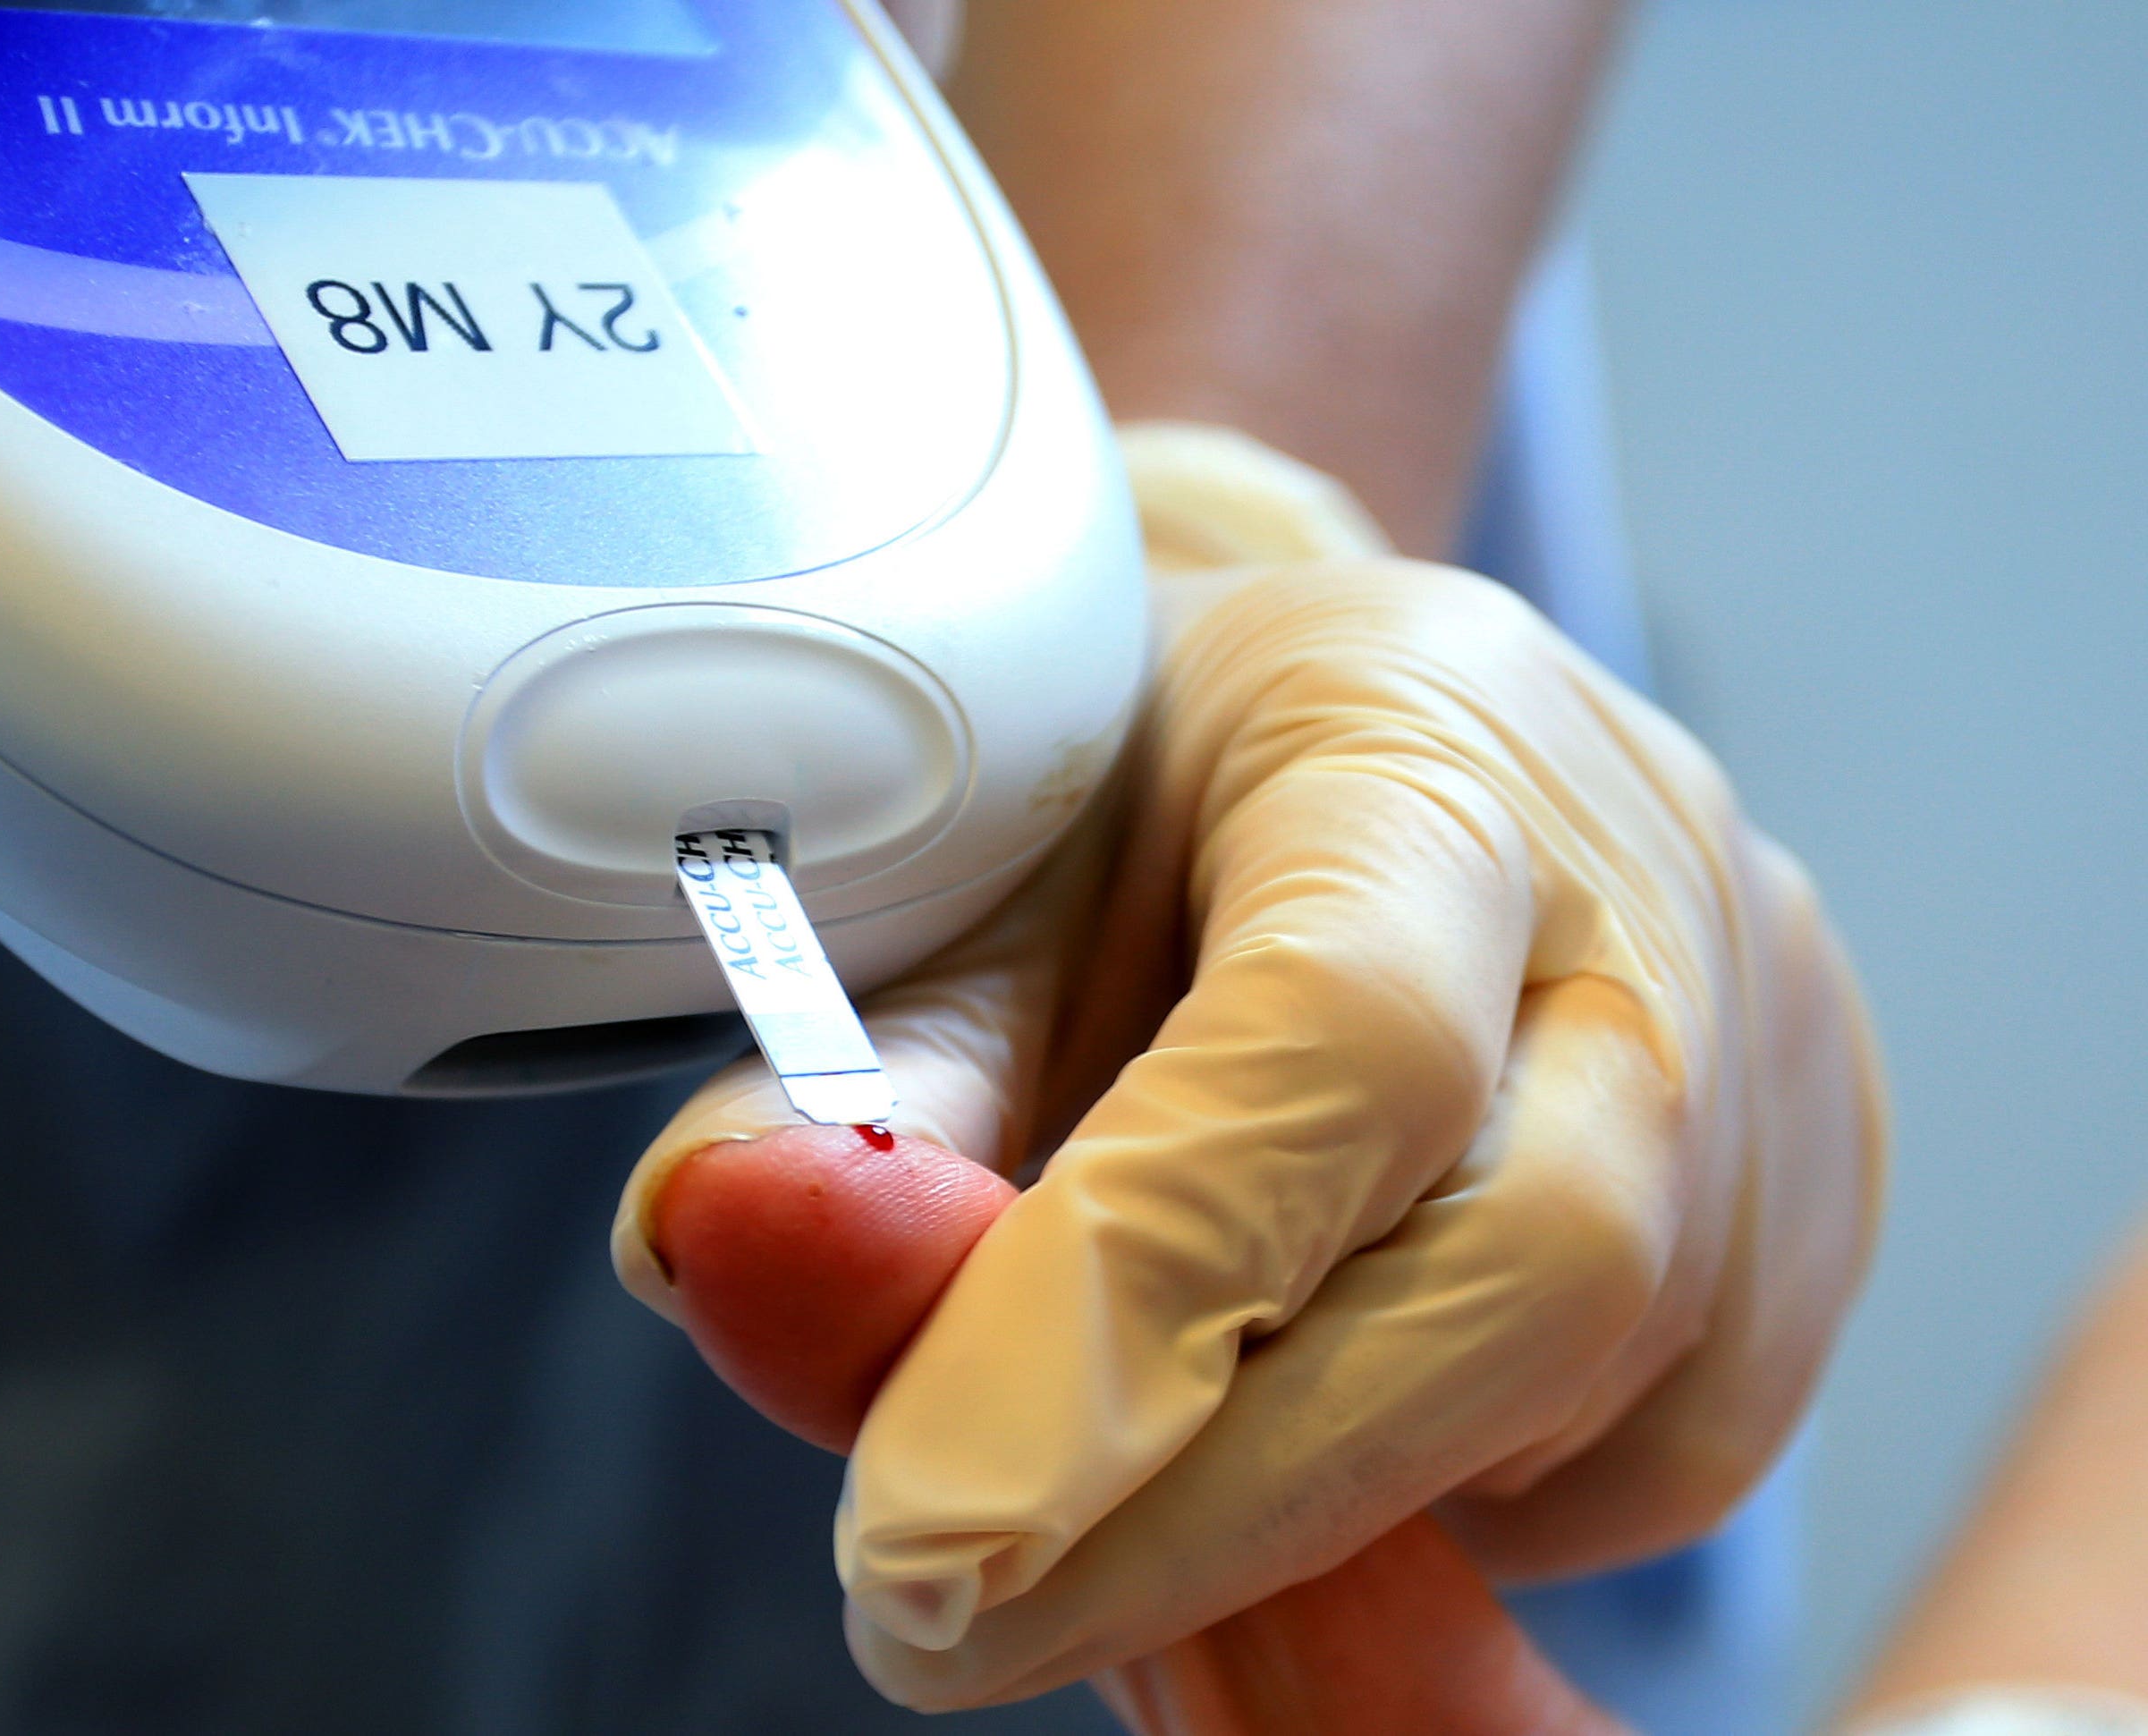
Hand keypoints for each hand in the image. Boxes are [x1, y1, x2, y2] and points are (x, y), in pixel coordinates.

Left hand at [616, 424, 1884, 1708]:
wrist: (1315, 714)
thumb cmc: (1126, 789)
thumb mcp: (962, 880)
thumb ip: (855, 1078)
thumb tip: (721, 1243)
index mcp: (1413, 724)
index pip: (1335, 1043)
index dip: (1127, 1311)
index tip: (914, 1536)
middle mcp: (1648, 878)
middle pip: (1534, 1262)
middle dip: (1228, 1504)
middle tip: (955, 1623)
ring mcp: (1773, 1033)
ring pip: (1618, 1394)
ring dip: (1338, 1506)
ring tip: (1119, 1479)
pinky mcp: (1819, 1180)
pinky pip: (1674, 1444)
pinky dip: (1467, 1495)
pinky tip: (1319, 1418)